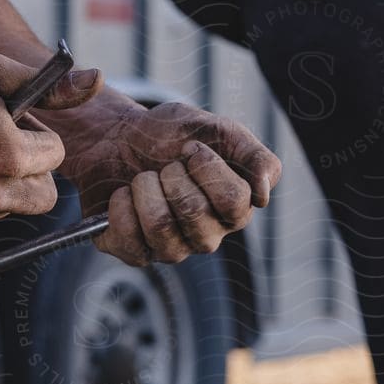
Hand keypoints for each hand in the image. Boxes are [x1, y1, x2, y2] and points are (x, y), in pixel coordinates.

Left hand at [54, 92, 282, 265]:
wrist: (119, 138)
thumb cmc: (171, 136)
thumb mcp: (215, 130)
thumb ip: (253, 156)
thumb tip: (264, 193)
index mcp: (234, 209)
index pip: (234, 201)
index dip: (207, 167)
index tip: (190, 147)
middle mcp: (207, 236)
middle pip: (195, 213)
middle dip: (172, 174)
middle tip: (164, 165)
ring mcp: (171, 248)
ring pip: (160, 226)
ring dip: (145, 187)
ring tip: (143, 177)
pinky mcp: (136, 253)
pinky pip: (128, 239)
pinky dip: (120, 204)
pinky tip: (124, 194)